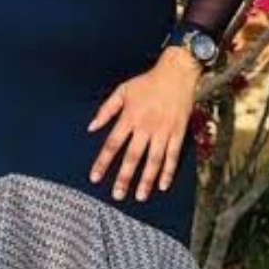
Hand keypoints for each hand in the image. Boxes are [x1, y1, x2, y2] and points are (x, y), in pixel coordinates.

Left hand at [87, 46, 201, 201]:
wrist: (177, 73)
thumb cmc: (147, 82)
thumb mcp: (122, 91)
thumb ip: (106, 110)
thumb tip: (90, 128)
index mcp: (130, 116)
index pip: (112, 144)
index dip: (103, 162)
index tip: (95, 177)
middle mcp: (146, 126)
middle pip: (133, 157)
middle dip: (124, 177)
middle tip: (117, 196)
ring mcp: (164, 130)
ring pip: (154, 160)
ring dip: (146, 180)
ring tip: (139, 196)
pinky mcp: (178, 132)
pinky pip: (173, 155)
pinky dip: (168, 171)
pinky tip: (163, 185)